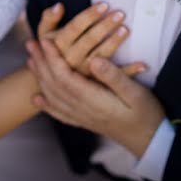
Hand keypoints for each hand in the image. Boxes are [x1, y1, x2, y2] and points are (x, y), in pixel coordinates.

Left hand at [26, 38, 165, 157]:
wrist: (150, 140)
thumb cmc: (145, 113)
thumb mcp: (135, 92)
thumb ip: (114, 76)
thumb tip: (94, 60)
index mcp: (93, 100)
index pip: (65, 77)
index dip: (53, 58)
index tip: (45, 41)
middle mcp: (82, 110)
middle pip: (54, 85)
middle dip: (41, 63)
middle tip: (31, 43)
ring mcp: (82, 117)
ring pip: (54, 97)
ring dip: (40, 78)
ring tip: (30, 61)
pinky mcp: (85, 121)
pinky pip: (60, 113)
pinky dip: (46, 105)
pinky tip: (37, 99)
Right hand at [34, 2, 141, 77]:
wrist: (52, 84)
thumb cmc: (51, 51)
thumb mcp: (44, 35)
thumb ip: (48, 19)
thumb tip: (59, 6)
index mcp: (58, 46)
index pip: (74, 28)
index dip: (89, 16)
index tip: (104, 4)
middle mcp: (70, 61)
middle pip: (89, 41)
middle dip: (104, 25)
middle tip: (120, 13)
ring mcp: (84, 74)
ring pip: (101, 57)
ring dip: (114, 43)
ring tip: (126, 29)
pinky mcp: (96, 85)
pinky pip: (114, 79)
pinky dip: (130, 71)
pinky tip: (144, 64)